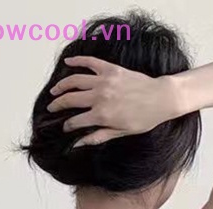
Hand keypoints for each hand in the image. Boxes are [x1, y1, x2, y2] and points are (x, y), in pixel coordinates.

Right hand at [46, 55, 178, 146]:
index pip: (75, 121)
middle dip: (57, 105)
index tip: (64, 127)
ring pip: (74, 81)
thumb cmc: (144, 119)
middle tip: (51, 108)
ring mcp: (104, 81)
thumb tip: (78, 144)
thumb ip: (98, 137)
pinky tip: (68, 62)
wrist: (161, 98)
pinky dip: (77, 60)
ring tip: (54, 90)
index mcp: (102, 115)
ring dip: (61, 85)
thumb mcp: (121, 132)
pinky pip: (89, 62)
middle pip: (70, 100)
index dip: (67, 125)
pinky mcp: (110, 69)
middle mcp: (100, 97)